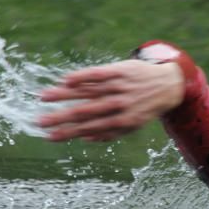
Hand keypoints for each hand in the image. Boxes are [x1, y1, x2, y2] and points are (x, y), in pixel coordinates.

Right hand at [38, 60, 183, 141]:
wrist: (169, 84)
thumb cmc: (145, 107)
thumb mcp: (134, 125)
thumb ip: (110, 133)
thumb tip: (84, 138)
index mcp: (122, 121)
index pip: (89, 128)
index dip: (68, 133)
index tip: (49, 136)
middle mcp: (119, 105)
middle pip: (84, 112)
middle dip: (60, 118)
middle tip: (39, 122)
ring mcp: (119, 87)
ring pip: (86, 92)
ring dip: (63, 95)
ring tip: (43, 97)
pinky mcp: (119, 71)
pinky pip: (98, 74)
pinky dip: (81, 77)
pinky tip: (65, 80)